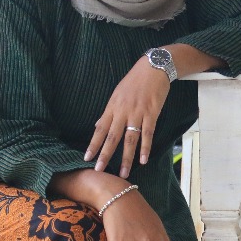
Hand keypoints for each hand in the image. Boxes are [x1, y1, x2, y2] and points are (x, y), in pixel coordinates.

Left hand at [84, 56, 170, 178]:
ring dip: (127, 157)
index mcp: (113, 107)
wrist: (153, 68)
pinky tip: (144, 159)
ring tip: (124, 173)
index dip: (93, 144)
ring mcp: (138, 113)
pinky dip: (146, 147)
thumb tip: (98, 126)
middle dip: (105, 155)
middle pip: (113, 137)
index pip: (100, 129)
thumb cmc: (135, 81)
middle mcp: (123, 112)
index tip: (87, 158)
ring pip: (130, 139)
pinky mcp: (152, 114)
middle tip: (99, 170)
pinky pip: (148, 134)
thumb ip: (109, 112)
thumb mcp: (117, 94)